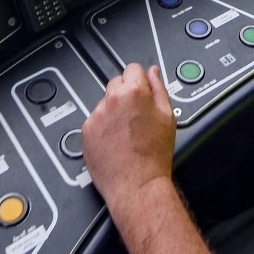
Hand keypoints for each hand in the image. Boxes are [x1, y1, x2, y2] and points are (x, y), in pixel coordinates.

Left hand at [82, 63, 177, 210]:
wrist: (137, 184)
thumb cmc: (154, 155)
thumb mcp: (168, 116)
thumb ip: (159, 88)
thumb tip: (152, 72)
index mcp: (134, 92)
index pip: (133, 69)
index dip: (140, 80)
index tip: (142, 91)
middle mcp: (112, 99)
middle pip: (116, 82)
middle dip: (125, 93)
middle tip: (135, 115)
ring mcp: (96, 115)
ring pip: (104, 102)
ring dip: (113, 110)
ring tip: (125, 133)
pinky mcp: (86, 130)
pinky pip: (94, 120)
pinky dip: (102, 127)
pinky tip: (113, 141)